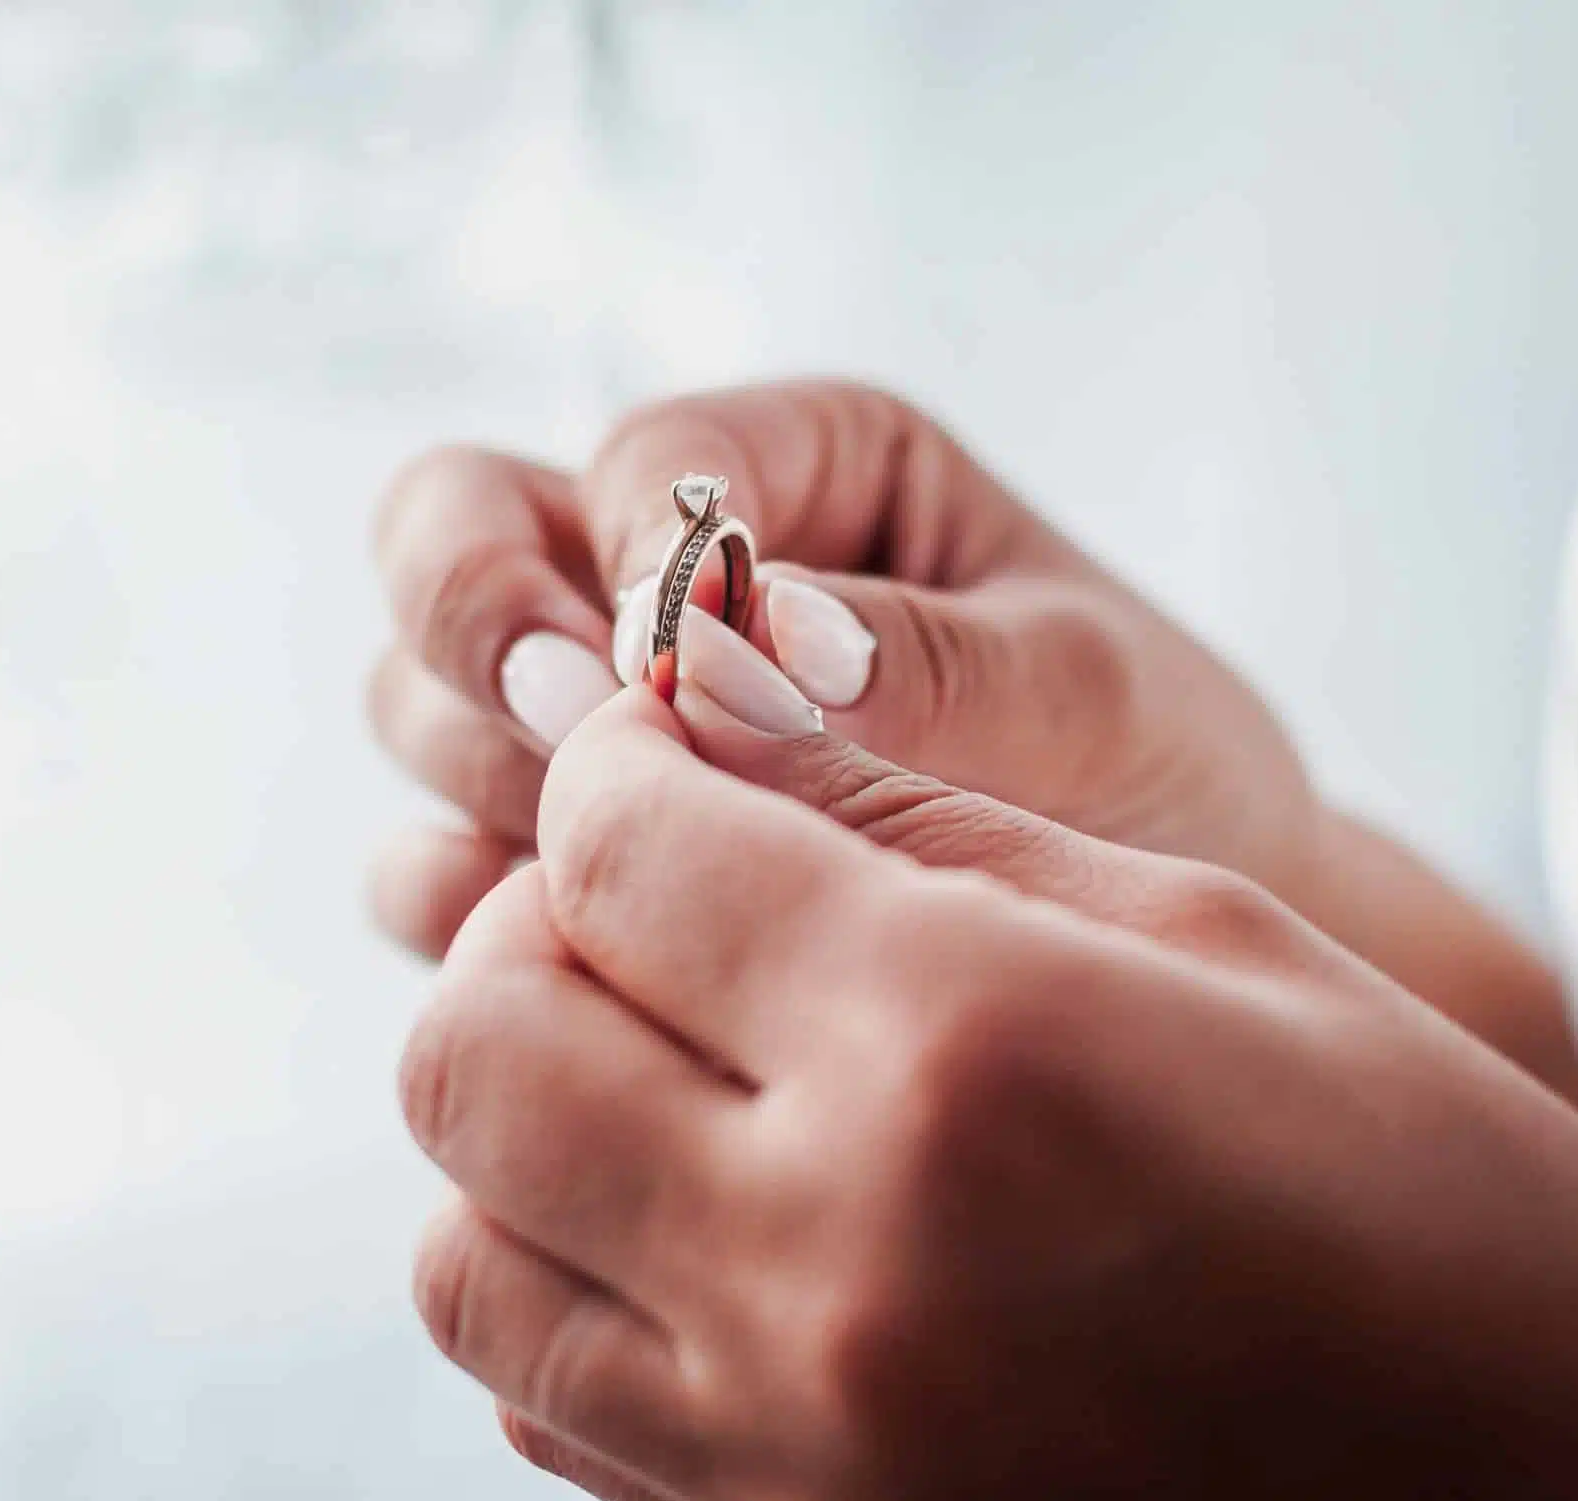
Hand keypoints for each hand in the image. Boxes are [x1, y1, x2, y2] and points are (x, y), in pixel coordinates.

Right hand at [366, 382, 1577, 1096]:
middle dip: (479, 625)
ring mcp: (593, 724)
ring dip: (474, 769)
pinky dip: (470, 905)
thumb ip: (910, 657)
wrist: (1164, 956)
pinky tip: (572, 960)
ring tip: (596, 862)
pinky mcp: (562, 861)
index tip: (678, 664)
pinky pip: (432, 865)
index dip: (634, 554)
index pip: (644, 463)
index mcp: (798, 470)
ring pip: (413, 698)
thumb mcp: (1084, 692)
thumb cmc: (1154, 782)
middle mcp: (663, 581)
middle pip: (451, 532)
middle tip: (572, 728)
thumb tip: (723, 651)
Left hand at [401, 661, 1577, 1500]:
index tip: (666, 750)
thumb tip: (700, 717)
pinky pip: (534, 1396)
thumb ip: (914, 815)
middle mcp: (827, 1261)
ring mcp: (787, 1443)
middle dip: (527, 924)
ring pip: (454, 1237)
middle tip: (649, 901)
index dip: (620, 759)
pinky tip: (685, 1221)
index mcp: (958, 1051)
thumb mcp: (1211, 935)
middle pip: (474, 1041)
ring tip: (658, 1071)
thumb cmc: (1448, 1220)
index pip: (620, 848)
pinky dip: (555, 1278)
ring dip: (515, 1116)